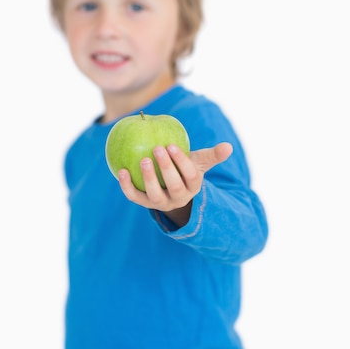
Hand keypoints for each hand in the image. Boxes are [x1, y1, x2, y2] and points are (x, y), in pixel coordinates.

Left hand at [117, 142, 232, 226]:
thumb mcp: (199, 162)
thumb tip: (229, 146)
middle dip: (166, 168)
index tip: (171, 144)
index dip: (181, 161)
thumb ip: (212, 155)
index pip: (190, 175)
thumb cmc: (186, 169)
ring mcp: (162, 203)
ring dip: (148, 179)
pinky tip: (120, 171)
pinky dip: (127, 186)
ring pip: (155, 195)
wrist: (173, 189)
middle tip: (157, 148)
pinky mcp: (146, 204)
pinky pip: (135, 197)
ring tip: (142, 160)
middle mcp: (179, 197)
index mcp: (194, 186)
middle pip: (174, 186)